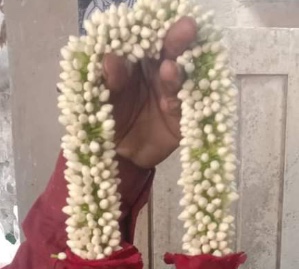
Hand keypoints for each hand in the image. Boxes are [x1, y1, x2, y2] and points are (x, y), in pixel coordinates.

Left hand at [103, 16, 196, 168]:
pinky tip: (169, 103)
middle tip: (186, 27)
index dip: (155, 26)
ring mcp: (174, 92)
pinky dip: (177, 102)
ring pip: (182, 75)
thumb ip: (109, 80)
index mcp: (139, 58)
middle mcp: (160, 71)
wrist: (119, 155)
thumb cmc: (109, 119)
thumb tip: (109, 59)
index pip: (150, 36)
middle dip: (178, 38)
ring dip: (178, 70)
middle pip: (172, 49)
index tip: (160, 18)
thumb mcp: (104, 99)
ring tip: (169, 68)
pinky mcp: (182, 116)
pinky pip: (184, 106)